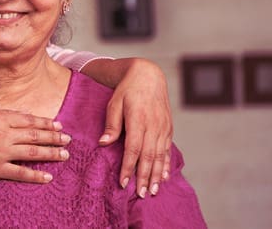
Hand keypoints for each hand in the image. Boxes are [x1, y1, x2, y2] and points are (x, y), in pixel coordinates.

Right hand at [0, 108, 70, 183]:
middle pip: (35, 136)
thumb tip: (22, 115)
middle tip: (67, 139)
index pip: (29, 121)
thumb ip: (3, 114)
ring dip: (51, 154)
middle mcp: (4, 135)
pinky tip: (48, 177)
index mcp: (0, 119)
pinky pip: (20, 173)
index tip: (58, 125)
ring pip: (32, 153)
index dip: (46, 123)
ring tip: (64, 155)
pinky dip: (35, 175)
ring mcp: (1, 153)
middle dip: (54, 137)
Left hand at [98, 59, 172, 197]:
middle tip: (139, 194)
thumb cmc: (127, 90)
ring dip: (156, 175)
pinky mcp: (168, 128)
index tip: (123, 182)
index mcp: (138, 119)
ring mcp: (163, 128)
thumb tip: (103, 143)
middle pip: (149, 156)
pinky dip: (165, 164)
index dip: (129, 167)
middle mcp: (154, 126)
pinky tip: (162, 177)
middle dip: (144, 177)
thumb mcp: (114, 103)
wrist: (148, 76)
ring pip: (160, 156)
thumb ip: (111, 124)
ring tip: (151, 191)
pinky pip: (167, 150)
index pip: (133, 148)